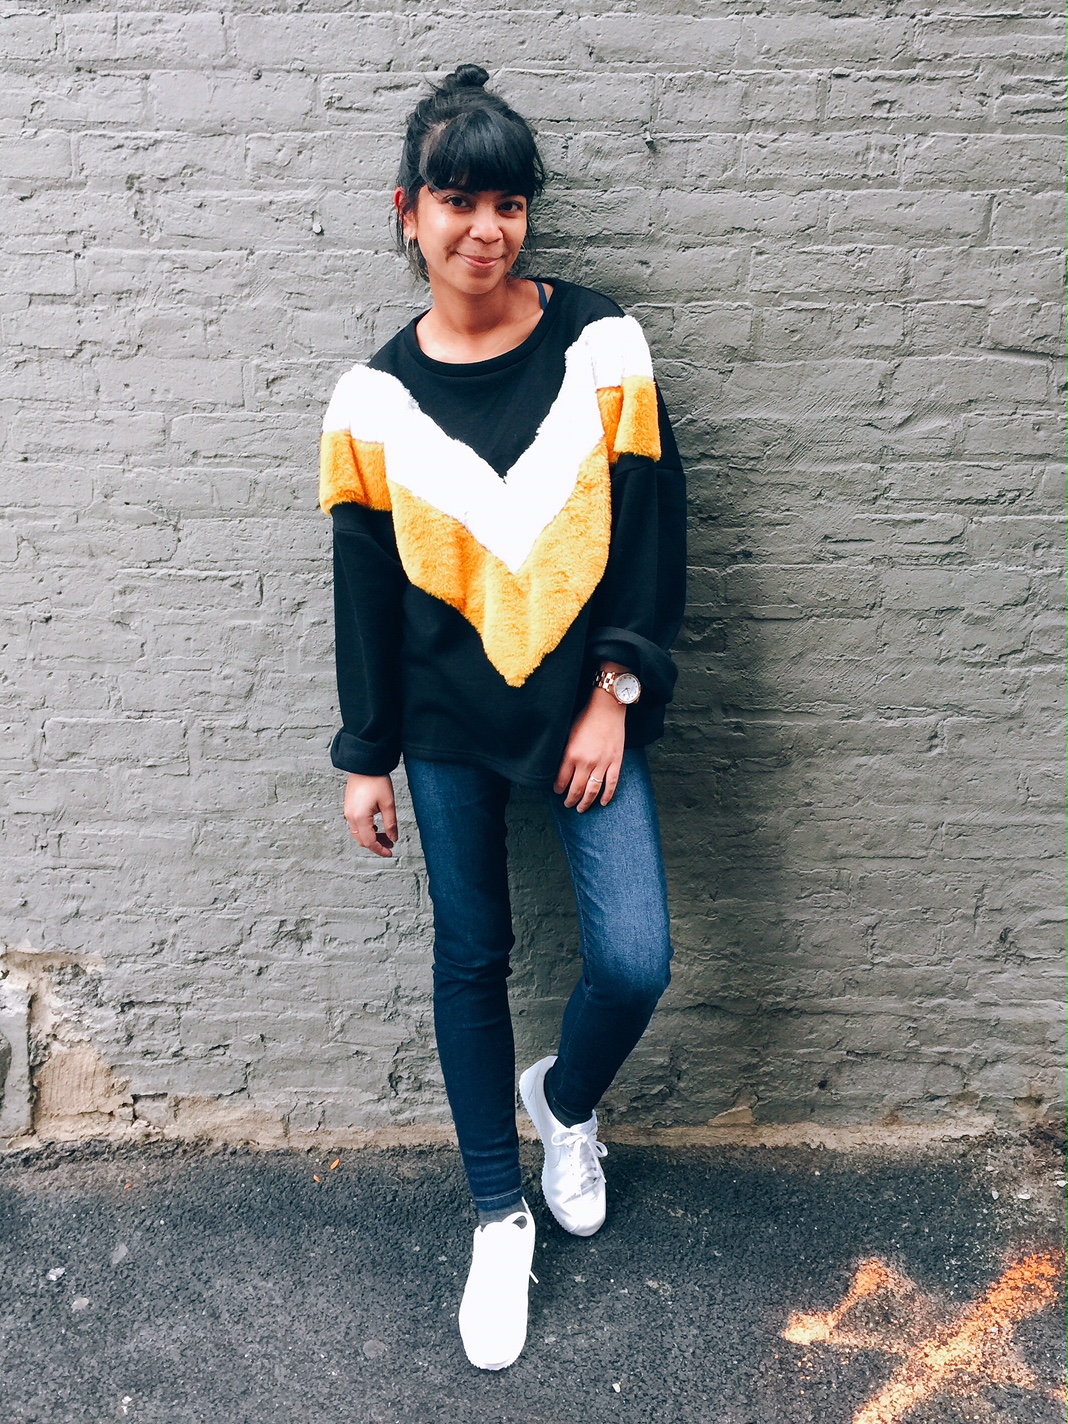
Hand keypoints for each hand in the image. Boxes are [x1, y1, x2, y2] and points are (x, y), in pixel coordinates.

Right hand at [344, 773, 398, 857]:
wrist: (365, 764)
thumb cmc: (377, 781)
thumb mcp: (388, 803)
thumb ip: (391, 824)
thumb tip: (393, 838)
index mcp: (360, 817)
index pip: (369, 842)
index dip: (380, 850)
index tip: (391, 853)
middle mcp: (350, 816)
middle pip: (362, 840)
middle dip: (376, 845)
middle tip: (391, 844)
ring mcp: (348, 812)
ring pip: (358, 833)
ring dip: (371, 837)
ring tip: (386, 835)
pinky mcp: (349, 807)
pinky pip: (355, 825)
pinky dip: (366, 830)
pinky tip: (377, 826)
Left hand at [554, 688, 626, 811]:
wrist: (607, 708)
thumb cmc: (586, 717)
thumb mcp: (568, 734)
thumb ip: (564, 752)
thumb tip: (558, 767)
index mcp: (571, 754)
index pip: (561, 780)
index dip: (559, 789)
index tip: (557, 792)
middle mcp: (586, 762)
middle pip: (577, 789)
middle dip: (570, 800)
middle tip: (568, 805)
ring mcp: (602, 764)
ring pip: (593, 790)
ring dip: (586, 802)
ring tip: (581, 808)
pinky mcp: (615, 762)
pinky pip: (611, 784)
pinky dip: (607, 795)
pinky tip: (602, 802)